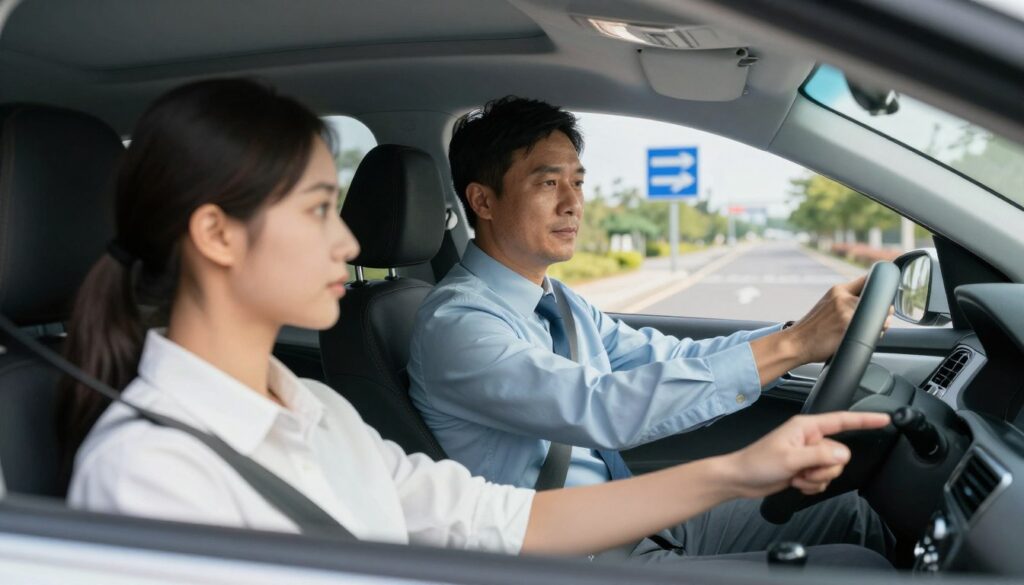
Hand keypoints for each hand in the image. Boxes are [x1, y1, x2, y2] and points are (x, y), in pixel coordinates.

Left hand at [720, 411, 890, 498]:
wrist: (741, 479)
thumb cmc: (757, 462)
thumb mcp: (790, 458)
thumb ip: (820, 455)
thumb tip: (843, 454)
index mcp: (807, 427)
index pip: (843, 420)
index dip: (865, 419)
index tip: (885, 419)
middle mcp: (809, 438)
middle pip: (839, 454)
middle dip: (824, 468)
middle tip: (803, 470)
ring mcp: (807, 454)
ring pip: (832, 469)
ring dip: (816, 478)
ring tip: (796, 476)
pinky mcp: (804, 468)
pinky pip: (822, 480)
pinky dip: (811, 485)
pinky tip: (795, 482)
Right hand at [785, 276, 892, 363]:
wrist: (794, 343)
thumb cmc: (810, 330)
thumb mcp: (826, 305)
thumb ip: (844, 301)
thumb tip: (867, 305)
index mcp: (837, 290)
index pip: (867, 280)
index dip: (878, 290)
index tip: (883, 299)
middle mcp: (842, 297)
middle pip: (876, 299)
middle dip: (883, 311)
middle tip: (883, 320)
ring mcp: (845, 311)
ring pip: (877, 315)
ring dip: (881, 324)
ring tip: (873, 332)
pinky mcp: (847, 327)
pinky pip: (872, 329)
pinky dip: (875, 335)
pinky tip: (866, 339)